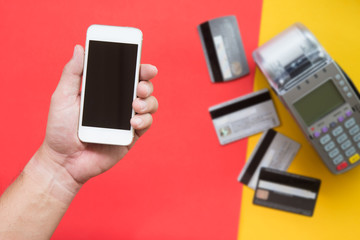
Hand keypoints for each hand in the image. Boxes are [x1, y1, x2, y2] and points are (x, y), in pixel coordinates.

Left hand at [33, 45, 157, 195]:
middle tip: (140, 86)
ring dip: (148, 101)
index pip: (126, 75)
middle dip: (146, 83)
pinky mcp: (131, 136)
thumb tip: (80, 48)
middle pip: (143, 87)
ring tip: (135, 104)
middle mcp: (119, 104)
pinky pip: (146, 124)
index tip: (143, 64)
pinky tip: (132, 121)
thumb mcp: (63, 97)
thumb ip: (72, 73)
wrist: (63, 160)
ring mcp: (126, 120)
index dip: (138, 67)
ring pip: (149, 104)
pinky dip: (144, 120)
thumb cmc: (60, 129)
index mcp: (105, 92)